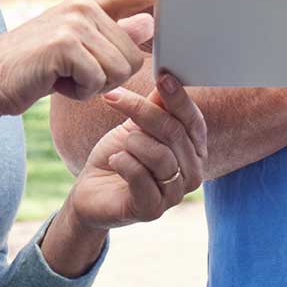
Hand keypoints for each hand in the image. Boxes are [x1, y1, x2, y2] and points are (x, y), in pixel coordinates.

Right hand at [0, 0, 155, 118]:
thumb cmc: (36, 68)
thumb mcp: (77, 48)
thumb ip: (112, 35)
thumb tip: (151, 26)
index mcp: (88, 2)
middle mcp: (83, 6)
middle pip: (134, 53)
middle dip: (110, 75)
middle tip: (76, 73)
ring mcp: (74, 23)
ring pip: (120, 69)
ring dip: (95, 85)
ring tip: (64, 76)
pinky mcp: (65, 45)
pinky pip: (99, 80)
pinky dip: (80, 93)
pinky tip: (57, 84)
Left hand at [67, 72, 208, 231]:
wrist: (92, 192)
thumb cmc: (119, 156)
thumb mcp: (136, 126)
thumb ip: (155, 107)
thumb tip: (167, 77)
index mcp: (193, 151)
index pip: (193, 121)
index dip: (179, 98)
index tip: (163, 76)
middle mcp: (192, 174)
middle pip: (174, 134)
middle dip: (143, 111)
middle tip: (114, 97)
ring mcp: (174, 195)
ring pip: (161, 156)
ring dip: (133, 143)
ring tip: (121, 144)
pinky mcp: (151, 210)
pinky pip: (141, 178)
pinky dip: (124, 163)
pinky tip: (115, 160)